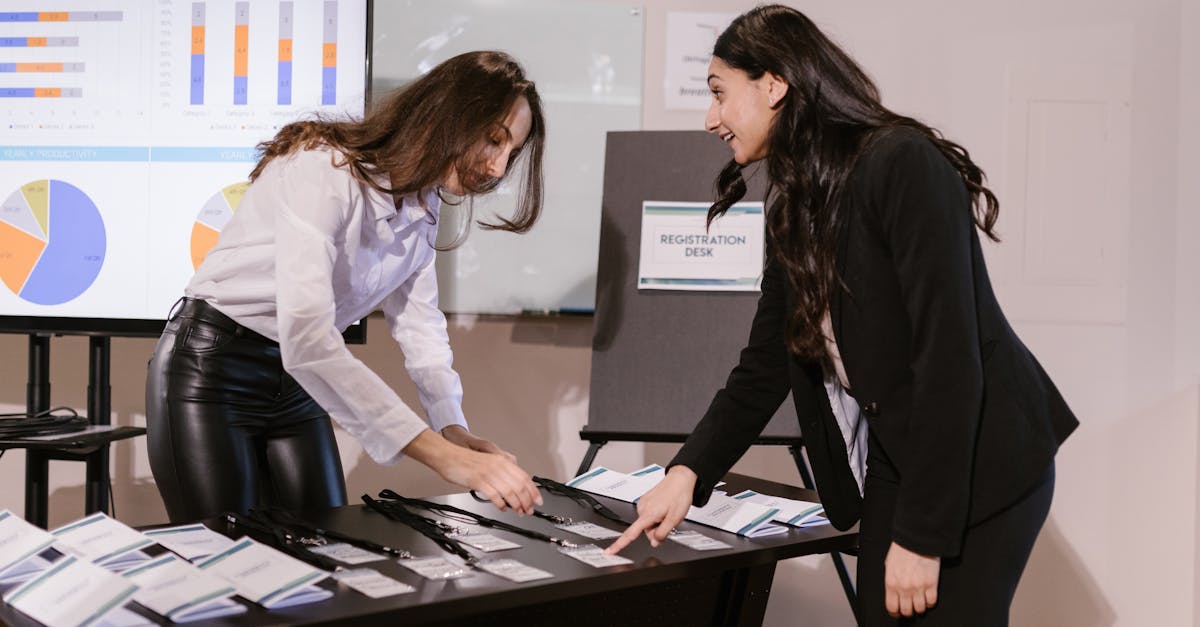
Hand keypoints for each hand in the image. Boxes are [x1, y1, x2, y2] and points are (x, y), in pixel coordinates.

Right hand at [404, 429, 541, 514]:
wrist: (447, 455)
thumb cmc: (465, 460)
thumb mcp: (488, 462)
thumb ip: (500, 471)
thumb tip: (512, 485)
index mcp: (501, 461)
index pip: (524, 477)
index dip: (533, 490)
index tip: (537, 500)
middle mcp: (497, 466)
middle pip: (519, 486)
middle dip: (527, 501)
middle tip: (529, 510)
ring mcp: (488, 473)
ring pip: (509, 491)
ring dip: (516, 504)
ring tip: (518, 512)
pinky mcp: (478, 480)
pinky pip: (494, 495)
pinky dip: (500, 504)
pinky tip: (502, 508)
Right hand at [604, 465, 696, 554]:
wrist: (680, 479)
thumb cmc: (678, 496)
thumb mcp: (675, 519)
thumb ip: (662, 533)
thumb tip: (654, 542)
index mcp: (648, 514)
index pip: (630, 534)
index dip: (619, 545)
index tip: (609, 552)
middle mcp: (642, 508)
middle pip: (645, 530)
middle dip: (656, 530)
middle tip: (668, 520)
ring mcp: (643, 503)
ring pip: (647, 523)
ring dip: (657, 522)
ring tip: (668, 511)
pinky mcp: (645, 500)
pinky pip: (648, 515)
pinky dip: (656, 515)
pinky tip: (664, 508)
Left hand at [884, 541, 939, 616]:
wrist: (917, 540)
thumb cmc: (902, 549)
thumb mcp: (889, 565)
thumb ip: (891, 580)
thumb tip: (892, 591)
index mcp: (891, 583)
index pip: (892, 607)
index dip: (895, 612)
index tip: (897, 612)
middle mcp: (904, 587)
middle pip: (906, 611)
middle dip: (908, 611)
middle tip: (910, 607)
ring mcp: (919, 587)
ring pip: (920, 609)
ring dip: (920, 607)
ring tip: (919, 601)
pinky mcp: (931, 584)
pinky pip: (932, 602)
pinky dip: (930, 602)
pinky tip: (928, 597)